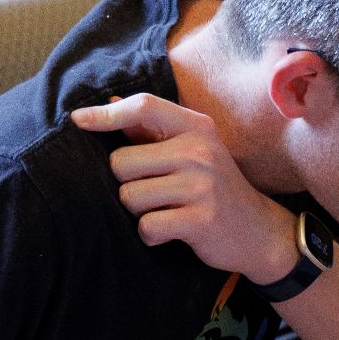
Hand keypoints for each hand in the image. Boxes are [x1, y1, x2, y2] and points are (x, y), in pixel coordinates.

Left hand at [71, 94, 295, 282]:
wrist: (260, 232)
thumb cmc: (216, 189)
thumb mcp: (194, 151)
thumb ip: (152, 131)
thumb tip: (106, 104)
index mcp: (197, 128)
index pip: (143, 107)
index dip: (105, 115)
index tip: (78, 121)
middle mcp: (199, 152)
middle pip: (121, 163)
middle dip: (127, 184)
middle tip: (154, 194)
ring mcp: (201, 186)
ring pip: (130, 197)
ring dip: (139, 212)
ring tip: (165, 213)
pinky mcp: (201, 220)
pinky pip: (147, 227)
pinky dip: (151, 235)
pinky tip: (170, 233)